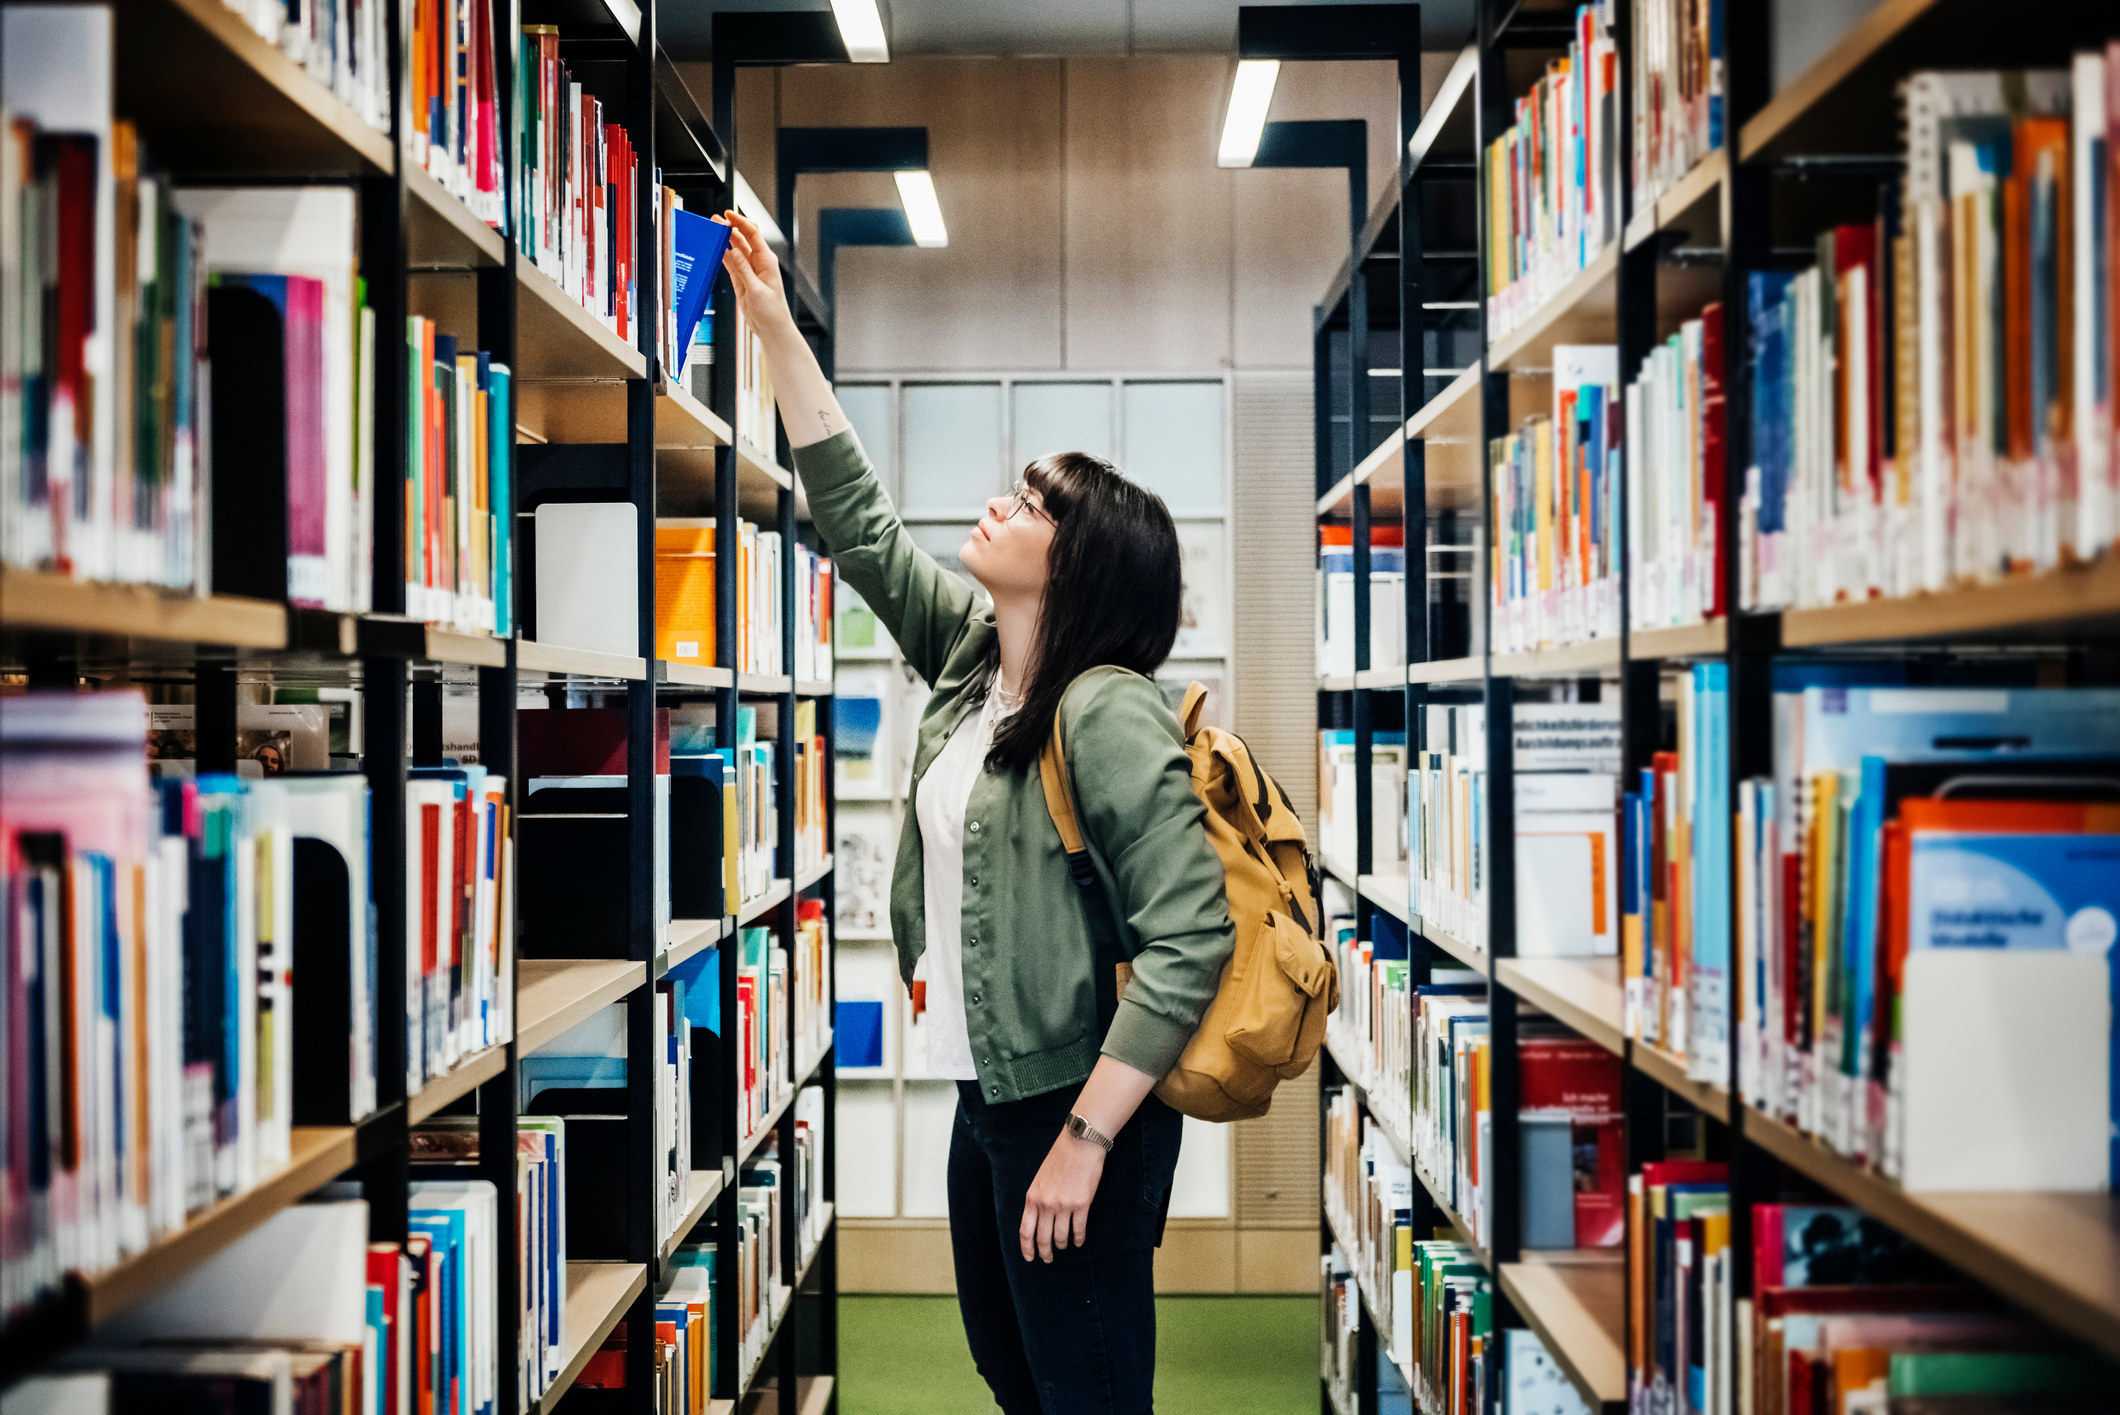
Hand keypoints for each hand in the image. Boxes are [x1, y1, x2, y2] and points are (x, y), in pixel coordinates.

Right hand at [718, 210, 796, 342]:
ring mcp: (748, 269)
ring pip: (735, 248)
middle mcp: (758, 262)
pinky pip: (730, 262)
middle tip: (715, 220)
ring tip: (712, 229)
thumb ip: (744, 270)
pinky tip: (715, 247)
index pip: (753, 235)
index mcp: (767, 261)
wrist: (771, 328)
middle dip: (730, 227)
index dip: (740, 222)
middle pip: (743, 238)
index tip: (728, 215)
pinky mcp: (741, 278)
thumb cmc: (772, 312)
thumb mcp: (756, 290)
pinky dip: (722, 254)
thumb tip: (734, 250)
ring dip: (724, 239)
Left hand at [1020, 1130, 1104, 1262]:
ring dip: (1062, 1245)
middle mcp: (1046, 1204)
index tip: (1029, 1258)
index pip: (1025, 1230)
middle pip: (1042, 1238)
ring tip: (1064, 1247)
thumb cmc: (1060, 1157)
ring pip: (1061, 1237)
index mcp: (1032, 1197)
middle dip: (1045, 1252)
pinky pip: (1078, 1230)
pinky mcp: (1081, 1205)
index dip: (1027, 1248)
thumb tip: (1039, 1218)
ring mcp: (1064, 1206)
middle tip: (1048, 1260)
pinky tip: (1079, 1241)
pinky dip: (1079, 1238)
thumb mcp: (1040, 1178)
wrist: (1080, 1143)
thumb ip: (1038, 1198)